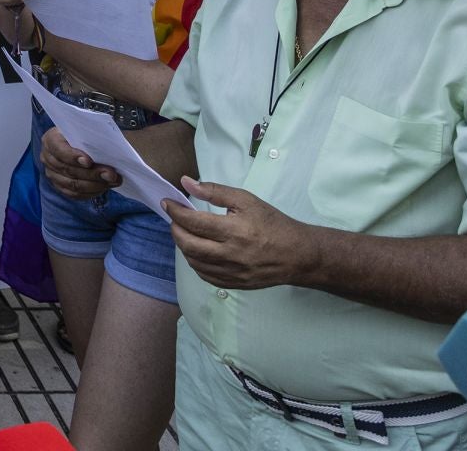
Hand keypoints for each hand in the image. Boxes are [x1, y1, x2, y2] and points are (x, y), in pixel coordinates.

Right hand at [38, 127, 118, 200]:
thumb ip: (92, 137)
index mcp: (51, 139)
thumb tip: (107, 150)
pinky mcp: (60, 186)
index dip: (73, 156)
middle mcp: (47, 157)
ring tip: (113, 181)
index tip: (89, 162)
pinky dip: (91, 192)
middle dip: (92, 173)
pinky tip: (104, 187)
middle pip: (68, 169)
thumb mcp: (87, 130)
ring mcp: (52, 174)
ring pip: (72, 184)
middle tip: (111, 174)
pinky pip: (75, 194)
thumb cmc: (86, 134)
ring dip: (95, 185)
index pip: (58, 149)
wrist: (82, 143)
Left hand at [165, 178, 317, 290]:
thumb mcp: (247, 200)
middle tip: (174, 218)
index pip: (193, 222)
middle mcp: (231, 255)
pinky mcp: (234, 284)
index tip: (167, 203)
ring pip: (194, 262)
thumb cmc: (273, 224)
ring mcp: (232, 273)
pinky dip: (195, 262)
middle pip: (188, 245)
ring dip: (183, 245)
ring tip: (184, 232)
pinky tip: (197, 251)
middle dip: (174, 229)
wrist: (299, 255)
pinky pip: (205, 276)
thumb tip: (186, 183)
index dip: (175, 211)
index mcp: (235, 231)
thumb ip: (215, 191)